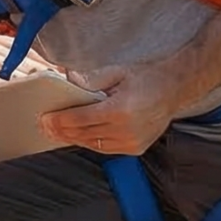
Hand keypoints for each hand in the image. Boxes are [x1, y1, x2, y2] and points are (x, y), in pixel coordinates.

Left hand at [40, 61, 180, 154]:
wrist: (176, 88)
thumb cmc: (148, 77)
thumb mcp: (117, 72)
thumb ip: (91, 80)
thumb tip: (68, 80)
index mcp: (119, 110)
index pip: (80, 120)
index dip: (59, 120)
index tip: (45, 119)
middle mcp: (125, 130)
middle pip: (83, 134)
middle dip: (62, 131)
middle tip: (46, 126)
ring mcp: (132, 142)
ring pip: (93, 144)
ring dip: (74, 139)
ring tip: (58, 132)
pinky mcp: (136, 148)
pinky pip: (106, 148)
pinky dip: (91, 143)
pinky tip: (79, 136)